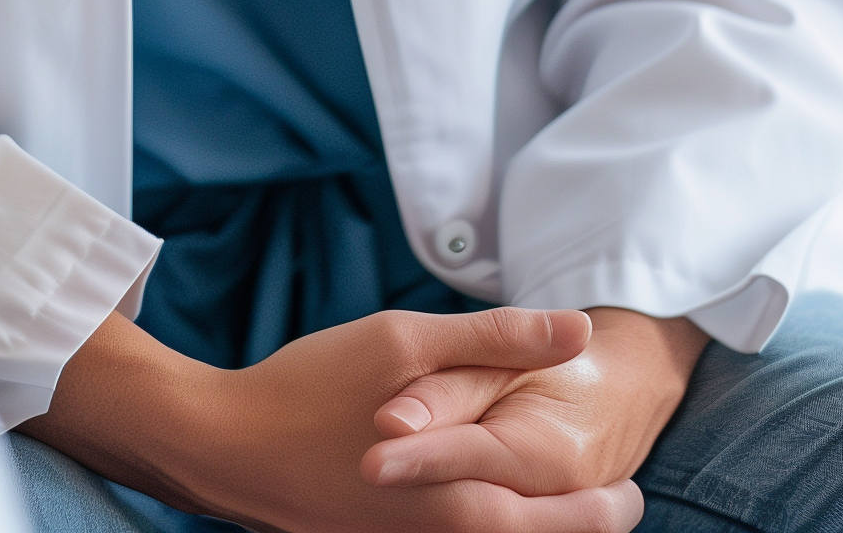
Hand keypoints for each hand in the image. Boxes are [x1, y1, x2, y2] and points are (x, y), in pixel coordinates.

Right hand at [19, 309, 643, 532]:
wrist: (224, 448)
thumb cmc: (311, 389)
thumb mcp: (403, 342)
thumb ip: (496, 339)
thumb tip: (582, 329)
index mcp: (474, 500)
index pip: (588, 519)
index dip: (615, 493)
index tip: (618, 462)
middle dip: (585, 512)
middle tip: (597, 478)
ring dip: (535, 516)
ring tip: (544, 483)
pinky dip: (485, 517)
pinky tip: (471, 484)